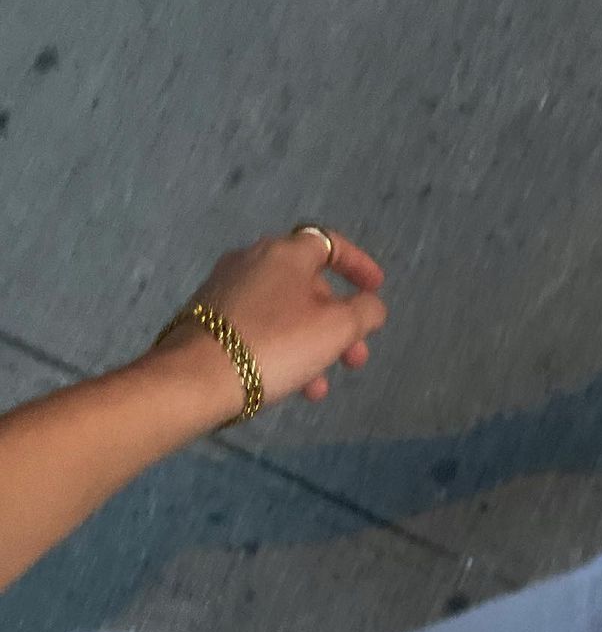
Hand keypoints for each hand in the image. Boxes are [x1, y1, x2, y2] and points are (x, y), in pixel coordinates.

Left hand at [156, 228, 386, 419]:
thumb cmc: (275, 345)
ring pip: (284, 312)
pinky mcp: (206, 317)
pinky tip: (287, 384)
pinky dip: (282, 348)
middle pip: (308, 285)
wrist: (195, 377)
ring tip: (319, 388)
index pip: (330, 243)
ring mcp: (225, 288)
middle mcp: (252, 260)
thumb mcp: (336, 329)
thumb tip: (372, 305)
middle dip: (338, 323)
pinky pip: (258, 326)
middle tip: (354, 358)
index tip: (376, 288)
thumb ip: (365, 312)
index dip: (358, 264)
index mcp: (285, 252)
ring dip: (312, 345)